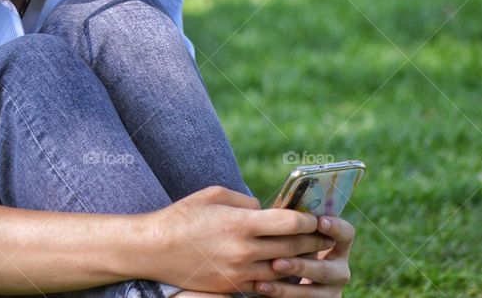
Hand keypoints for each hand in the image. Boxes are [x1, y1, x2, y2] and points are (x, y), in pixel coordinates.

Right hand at [145, 186, 335, 293]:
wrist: (154, 249)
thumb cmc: (184, 215)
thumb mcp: (214, 195)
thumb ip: (245, 200)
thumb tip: (265, 209)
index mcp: (242, 223)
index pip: (290, 222)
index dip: (308, 219)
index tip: (316, 217)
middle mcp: (245, 250)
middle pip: (292, 247)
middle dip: (313, 241)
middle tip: (327, 237)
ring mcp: (239, 272)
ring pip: (283, 270)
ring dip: (301, 263)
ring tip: (312, 256)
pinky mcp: (233, 287)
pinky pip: (266, 286)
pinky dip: (280, 279)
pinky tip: (287, 272)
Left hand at [250, 215, 354, 296]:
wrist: (282, 275)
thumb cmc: (285, 244)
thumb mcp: (293, 235)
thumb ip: (291, 225)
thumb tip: (272, 210)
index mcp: (337, 247)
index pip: (346, 234)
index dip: (336, 228)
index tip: (320, 221)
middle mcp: (339, 270)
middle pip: (327, 270)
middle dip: (301, 266)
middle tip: (277, 261)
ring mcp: (330, 291)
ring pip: (312, 292)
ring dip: (287, 286)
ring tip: (263, 278)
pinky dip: (279, 294)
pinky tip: (261, 285)